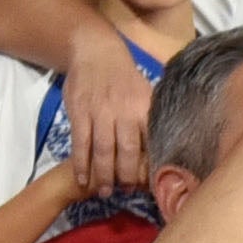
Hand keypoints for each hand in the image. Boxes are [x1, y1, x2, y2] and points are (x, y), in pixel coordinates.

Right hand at [60, 16, 159, 199]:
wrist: (95, 50)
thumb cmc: (123, 76)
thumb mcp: (144, 92)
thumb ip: (149, 118)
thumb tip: (163, 145)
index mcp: (144, 108)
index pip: (150, 142)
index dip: (151, 165)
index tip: (152, 184)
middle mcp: (124, 112)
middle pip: (128, 151)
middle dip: (128, 176)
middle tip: (126, 191)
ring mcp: (100, 113)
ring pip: (103, 151)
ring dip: (103, 175)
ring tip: (104, 192)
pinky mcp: (80, 113)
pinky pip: (81, 143)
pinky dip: (81, 164)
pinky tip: (82, 179)